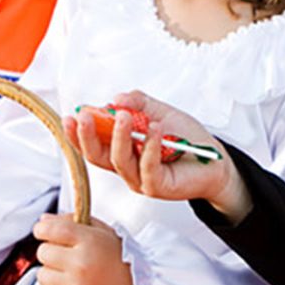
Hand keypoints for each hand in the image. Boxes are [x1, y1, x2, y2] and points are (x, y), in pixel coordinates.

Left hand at [33, 213, 132, 284]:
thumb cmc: (118, 257)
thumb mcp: (101, 231)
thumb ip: (72, 221)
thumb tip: (42, 220)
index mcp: (89, 240)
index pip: (50, 229)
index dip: (42, 229)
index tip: (44, 232)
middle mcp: (81, 263)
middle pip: (43, 252)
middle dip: (51, 252)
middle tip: (65, 256)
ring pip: (41, 276)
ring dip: (51, 274)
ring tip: (68, 275)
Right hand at [67, 92, 251, 220]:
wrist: (214, 160)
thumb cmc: (185, 138)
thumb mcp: (159, 112)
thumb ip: (139, 103)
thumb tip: (116, 98)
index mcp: (121, 149)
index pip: (92, 143)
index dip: (78, 132)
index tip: (71, 115)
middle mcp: (127, 166)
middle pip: (97, 156)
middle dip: (87, 136)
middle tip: (84, 116)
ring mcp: (140, 179)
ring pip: (120, 160)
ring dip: (119, 136)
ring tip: (123, 115)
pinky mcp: (157, 186)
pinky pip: (148, 166)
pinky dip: (150, 146)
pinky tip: (155, 128)